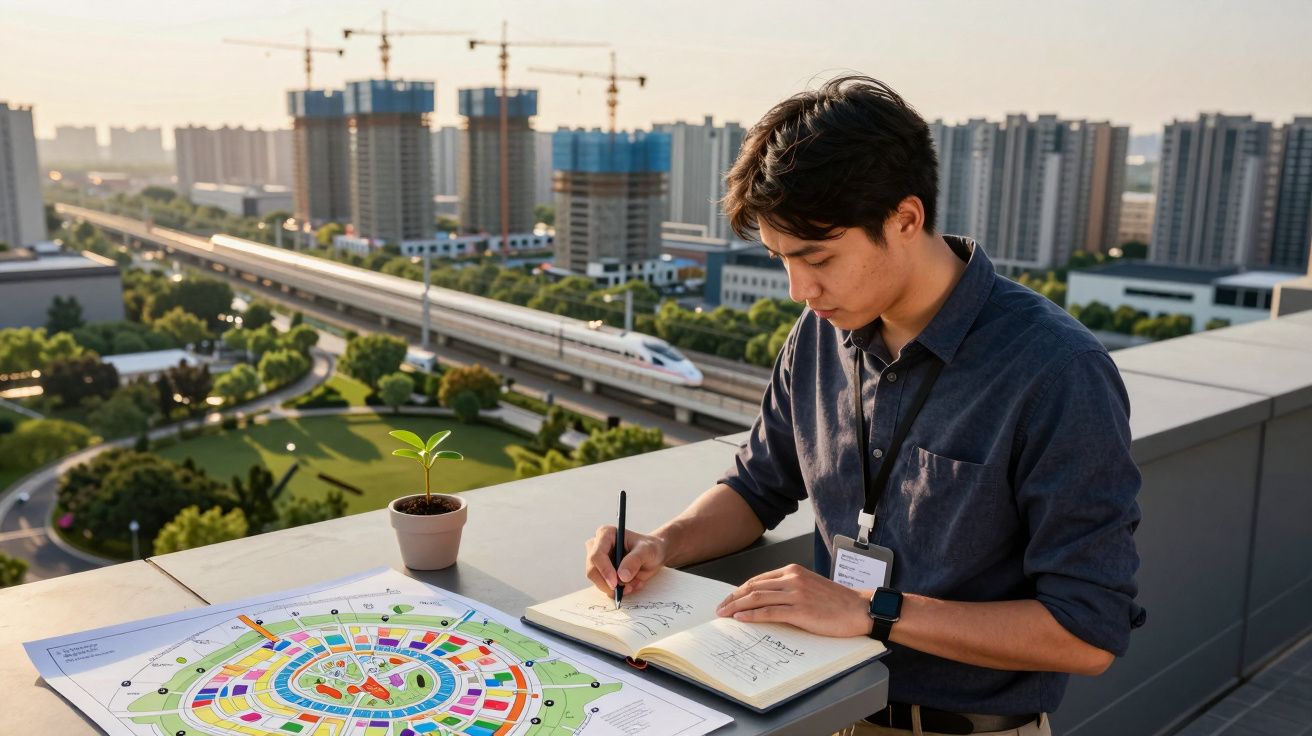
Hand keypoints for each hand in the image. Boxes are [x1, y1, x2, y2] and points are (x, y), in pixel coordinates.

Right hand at [585, 525, 668, 596]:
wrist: (654, 556)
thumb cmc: (650, 548)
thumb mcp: (647, 551)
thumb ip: (634, 561)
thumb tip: (621, 576)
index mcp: (606, 534)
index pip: (596, 555)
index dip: (604, 570)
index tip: (615, 583)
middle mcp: (597, 547)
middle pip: (592, 570)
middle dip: (609, 583)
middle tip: (627, 588)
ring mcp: (598, 562)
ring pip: (598, 582)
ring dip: (616, 588)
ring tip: (635, 583)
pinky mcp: (602, 574)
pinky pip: (605, 587)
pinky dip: (619, 590)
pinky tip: (631, 584)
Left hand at [715, 564, 873, 637]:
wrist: (859, 609)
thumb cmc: (836, 602)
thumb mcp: (809, 586)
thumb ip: (789, 588)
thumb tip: (766, 600)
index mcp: (792, 571)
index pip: (758, 580)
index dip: (739, 591)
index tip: (728, 600)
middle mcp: (792, 579)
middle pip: (753, 587)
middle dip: (733, 599)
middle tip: (720, 609)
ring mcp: (796, 594)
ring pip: (757, 598)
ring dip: (737, 607)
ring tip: (725, 615)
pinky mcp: (800, 610)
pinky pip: (770, 612)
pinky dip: (752, 616)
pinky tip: (741, 619)